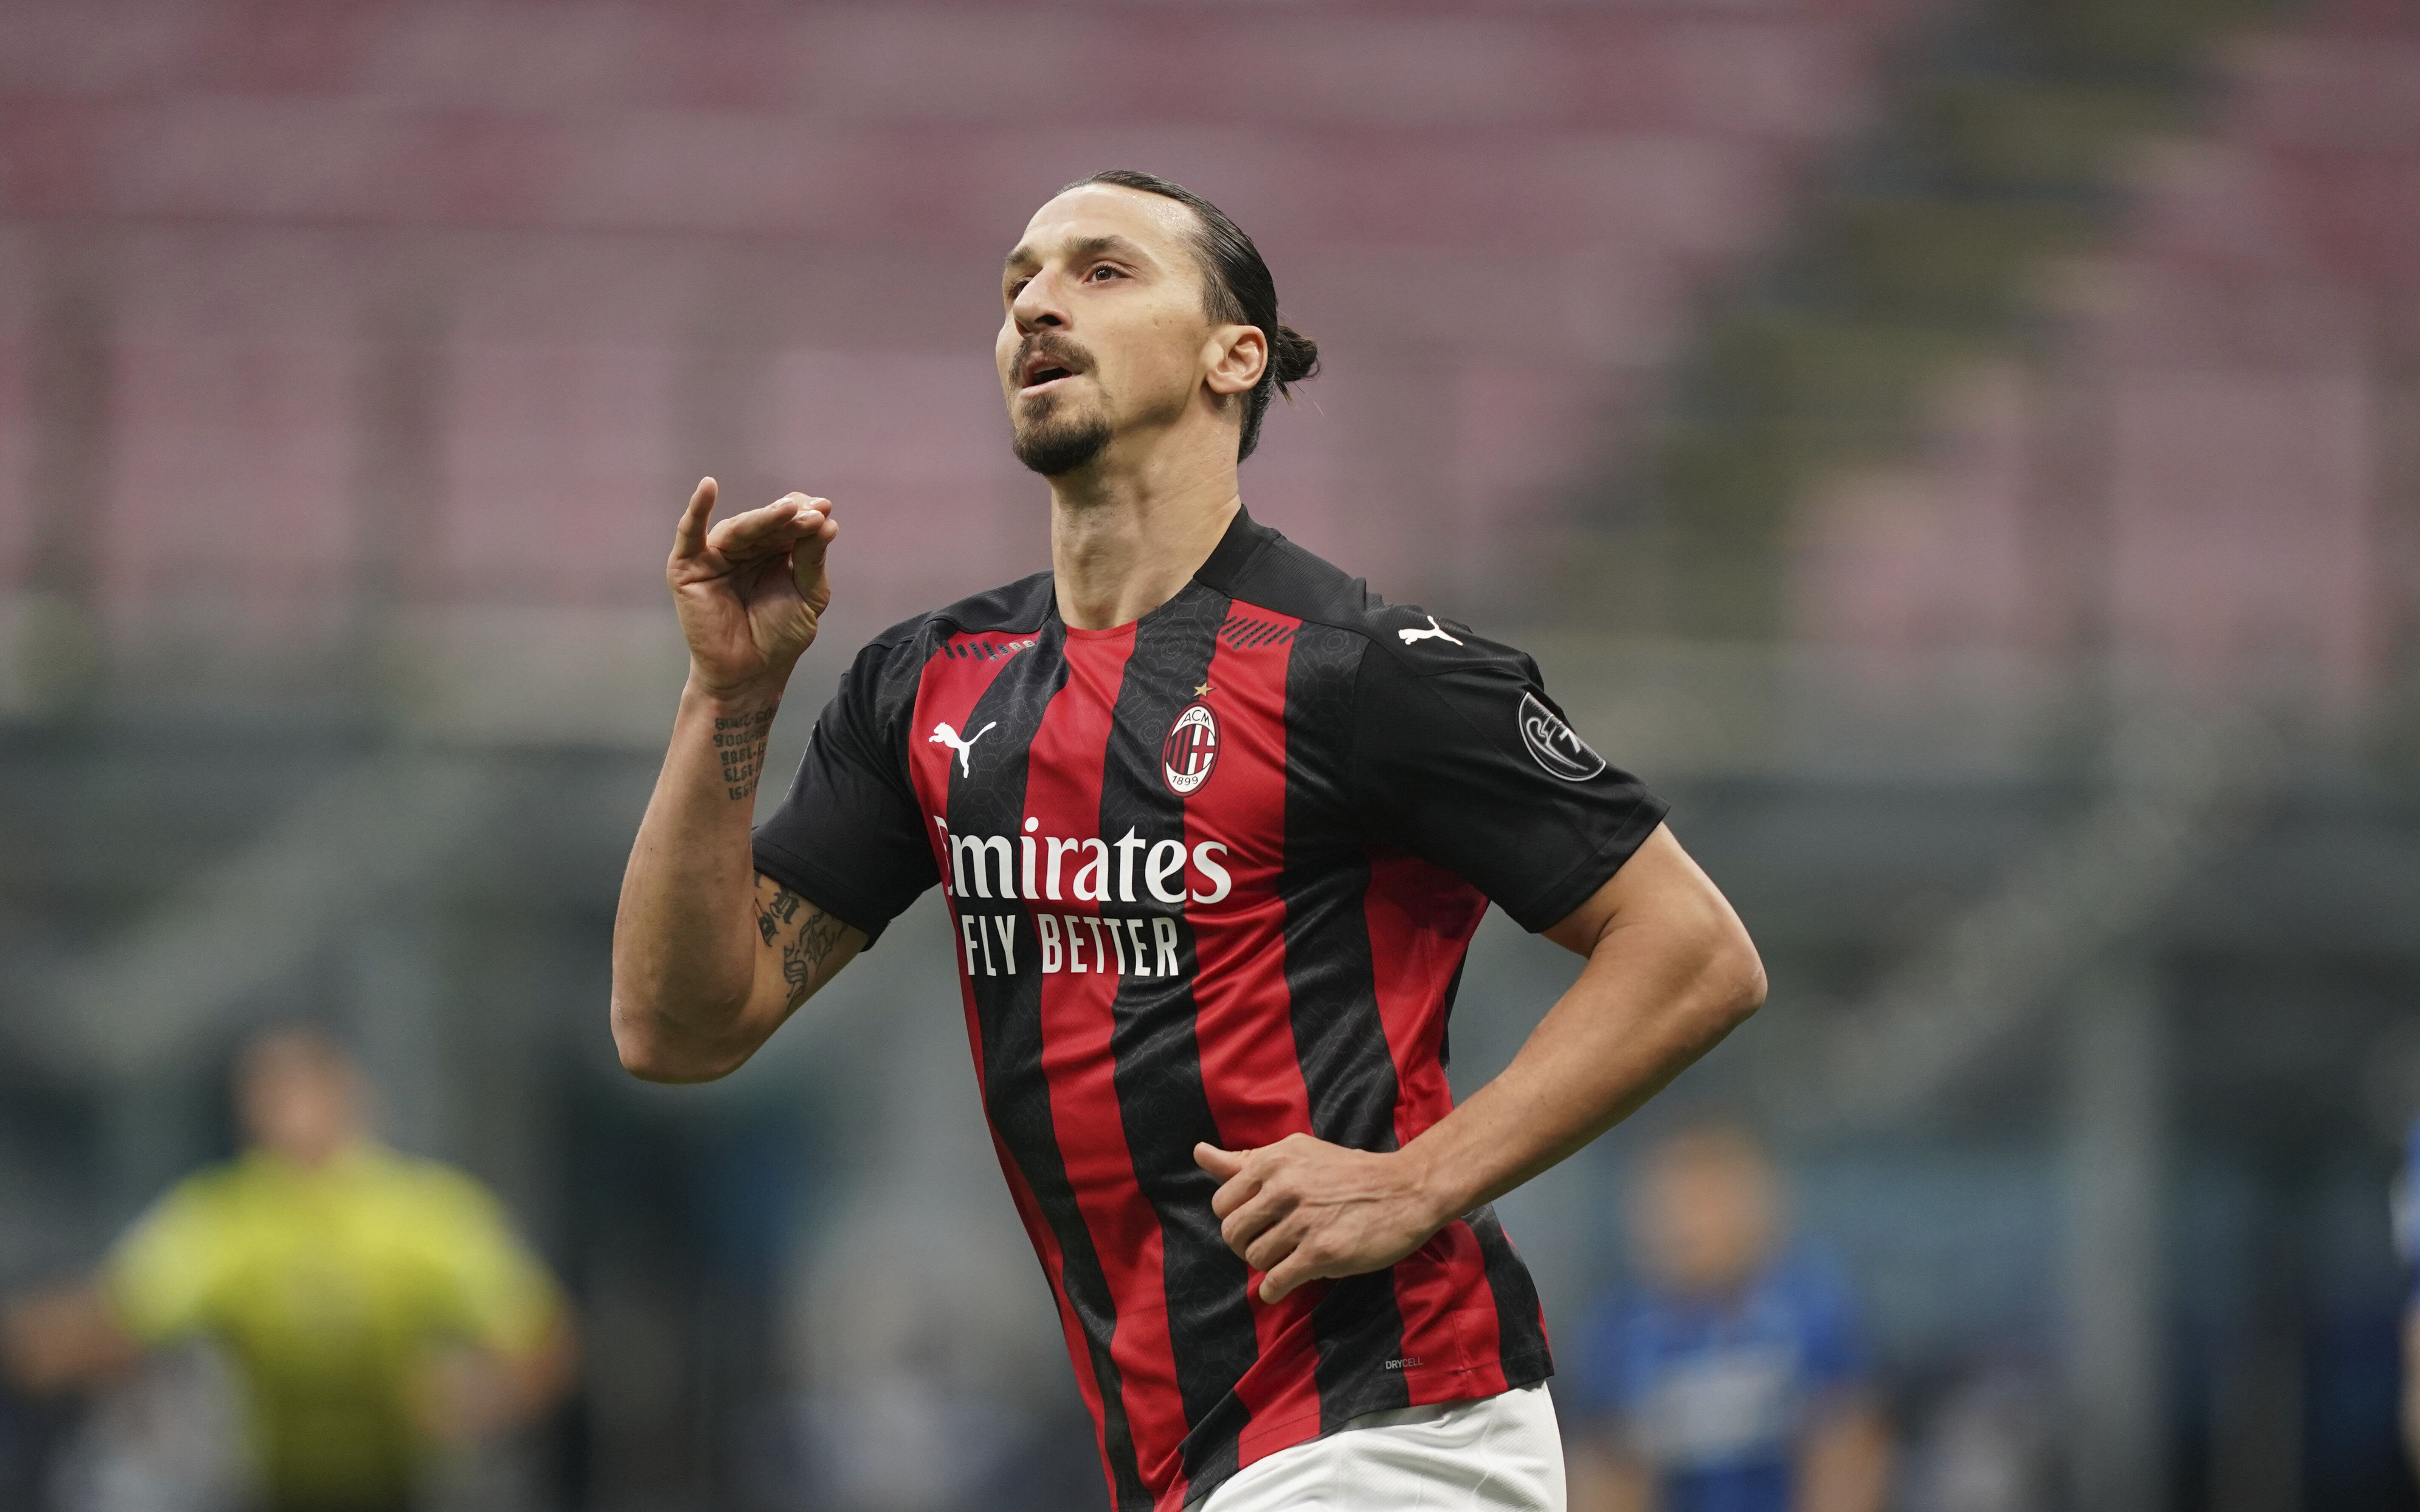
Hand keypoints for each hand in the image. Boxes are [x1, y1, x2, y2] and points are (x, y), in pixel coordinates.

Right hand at [668, 478, 838, 695]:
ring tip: (790, 511)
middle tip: (814, 513)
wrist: (751, 674)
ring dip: (765, 517)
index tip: (826, 511)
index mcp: (774, 550)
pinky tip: (708, 487)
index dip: (806, 516)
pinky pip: (690, 533)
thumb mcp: (808, 596)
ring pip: (741, 527)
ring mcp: (716, 554)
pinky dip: (697, 509)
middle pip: (768, 522)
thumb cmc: (780, 637)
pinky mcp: (688, 566)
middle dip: (791, 517)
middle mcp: (745, 547)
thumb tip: (827, 524)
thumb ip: (811, 561)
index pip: (790, 523)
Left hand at [1195, 1135, 1448, 1302]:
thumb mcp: (1296, 1154)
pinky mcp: (1322, 1252)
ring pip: (1254, 1258)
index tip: (1259, 1223)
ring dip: (1267, 1266)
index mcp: (1274, 1161)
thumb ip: (1245, 1160)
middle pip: (1232, 1233)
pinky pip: (1275, 1281)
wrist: (1406, 1190)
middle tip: (1270, 1245)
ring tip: (1288, 1258)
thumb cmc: (1348, 1173)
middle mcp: (1285, 1187)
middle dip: (1246, 1245)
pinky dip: (1274, 1289)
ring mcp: (1304, 1221)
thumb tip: (1198, 1153)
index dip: (1237, 1218)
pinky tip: (1285, 1284)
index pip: (1222, 1202)